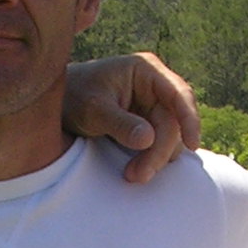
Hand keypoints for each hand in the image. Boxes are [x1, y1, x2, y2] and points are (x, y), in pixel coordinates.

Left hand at [63, 51, 202, 184]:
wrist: (56, 106)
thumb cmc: (73, 97)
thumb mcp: (93, 110)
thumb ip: (120, 123)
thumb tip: (149, 139)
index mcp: (146, 71)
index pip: (179, 94)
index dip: (190, 119)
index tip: (192, 145)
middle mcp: (155, 88)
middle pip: (174, 124)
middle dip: (159, 152)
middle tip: (138, 176)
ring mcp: (152, 108)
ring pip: (171, 139)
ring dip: (155, 160)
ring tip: (131, 175)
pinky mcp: (147, 126)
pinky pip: (160, 145)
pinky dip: (150, 159)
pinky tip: (135, 170)